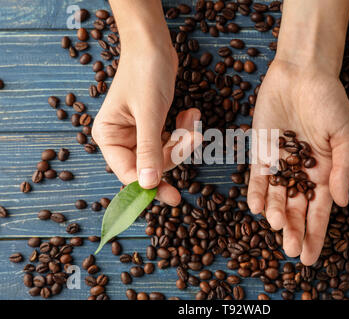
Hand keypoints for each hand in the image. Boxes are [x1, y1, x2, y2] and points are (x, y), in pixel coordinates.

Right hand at [92, 42, 200, 205]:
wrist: (154, 45)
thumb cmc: (145, 73)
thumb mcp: (149, 114)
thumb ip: (148, 151)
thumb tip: (147, 185)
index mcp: (109, 137)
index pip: (128, 173)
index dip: (150, 186)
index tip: (173, 197)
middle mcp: (121, 139)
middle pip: (152, 166)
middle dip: (176, 153)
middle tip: (194, 138)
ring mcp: (138, 134)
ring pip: (166, 154)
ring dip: (184, 139)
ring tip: (194, 118)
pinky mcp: (153, 127)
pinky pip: (172, 140)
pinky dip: (184, 130)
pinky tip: (191, 114)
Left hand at [248, 59, 348, 264]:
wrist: (302, 74)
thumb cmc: (329, 101)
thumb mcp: (344, 135)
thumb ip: (343, 169)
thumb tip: (341, 203)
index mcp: (325, 173)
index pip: (320, 211)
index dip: (315, 235)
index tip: (309, 257)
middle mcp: (301, 174)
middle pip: (296, 209)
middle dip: (294, 231)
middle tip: (290, 250)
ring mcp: (280, 164)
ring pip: (276, 197)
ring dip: (276, 214)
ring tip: (276, 227)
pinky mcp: (261, 152)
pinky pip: (257, 178)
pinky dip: (257, 193)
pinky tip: (256, 208)